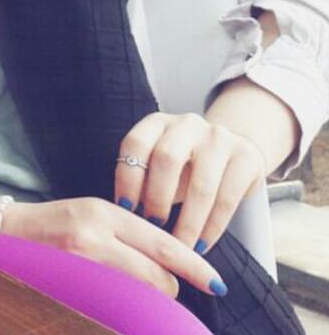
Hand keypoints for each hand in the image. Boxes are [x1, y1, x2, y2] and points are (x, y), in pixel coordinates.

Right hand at [2, 197, 225, 298]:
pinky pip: (114, 305)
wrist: (5, 231)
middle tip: (161, 288)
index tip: (218, 283)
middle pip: (157, 274)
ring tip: (134, 294)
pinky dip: (124, 308)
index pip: (162, 243)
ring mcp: (82, 261)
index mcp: (105, 211)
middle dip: (168, 288)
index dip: (194, 266)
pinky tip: (118, 305)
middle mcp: (96, 233)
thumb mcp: (93, 213)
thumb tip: (168, 263)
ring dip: (147, 299)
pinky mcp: (70, 284)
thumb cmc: (54, 223)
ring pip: (139, 293)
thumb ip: (128, 234)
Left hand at [115, 112, 265, 254]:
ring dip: (187, 223)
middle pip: (167, 160)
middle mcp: (187, 124)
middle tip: (152, 228)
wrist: (234, 148)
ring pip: (200, 186)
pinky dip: (212, 228)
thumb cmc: (185, 166)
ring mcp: (219, 138)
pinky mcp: (246, 157)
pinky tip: (201, 245)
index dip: (127, 177)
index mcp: (157, 122)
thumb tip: (123, 220)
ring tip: (178, 247)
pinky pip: (227, 199)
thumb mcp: (160, 164)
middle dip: (157, 200)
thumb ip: (143, 181)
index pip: (135, 144)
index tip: (124, 208)